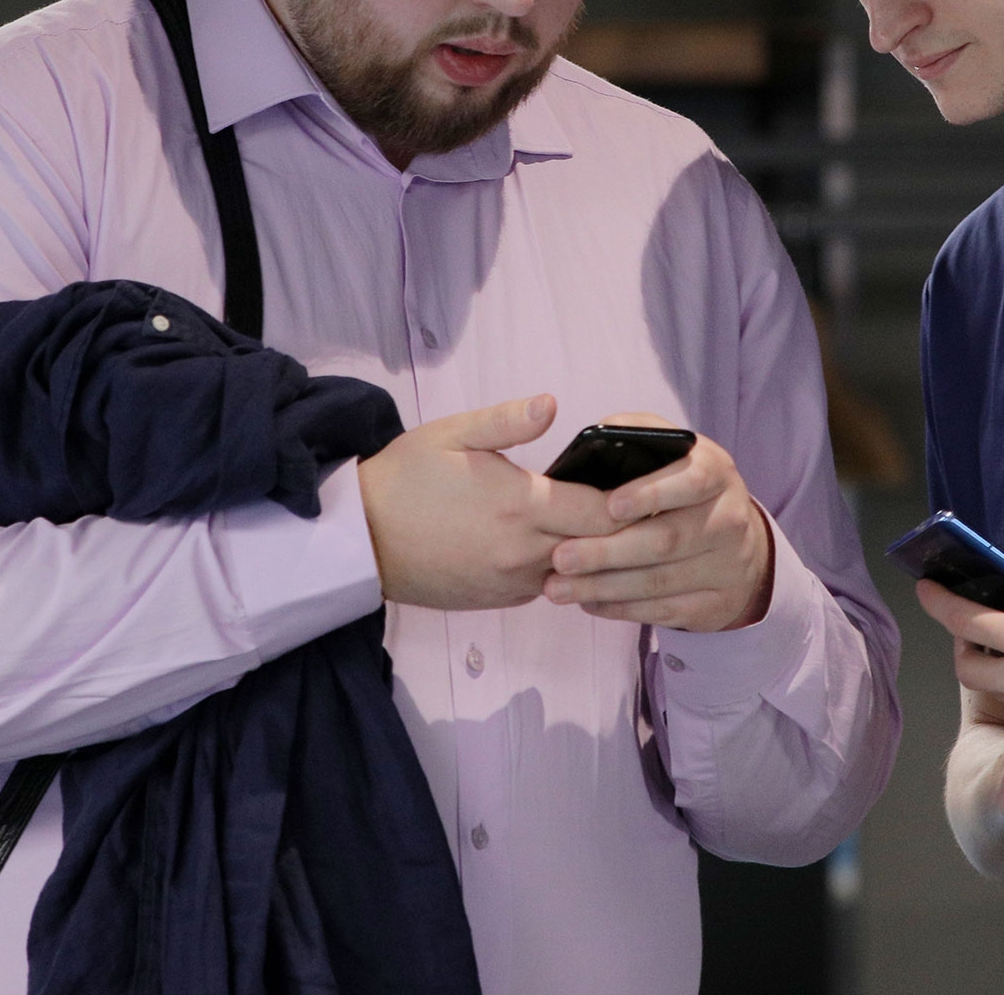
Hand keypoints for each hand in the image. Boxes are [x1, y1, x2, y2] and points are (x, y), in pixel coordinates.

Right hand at [358, 395, 619, 609]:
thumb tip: (552, 404)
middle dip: (622, 528)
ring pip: (576, 571)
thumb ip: (508, 421)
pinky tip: (560, 543)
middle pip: (600, 547)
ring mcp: (511, 582)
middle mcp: (523, 553)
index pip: (605, 513)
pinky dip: (560, 568)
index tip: (644, 483)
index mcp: (521, 506)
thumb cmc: (405, 478)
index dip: (631, 500)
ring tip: (605, 524)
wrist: (359, 539)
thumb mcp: (452, 434)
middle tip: (639, 504)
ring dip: (592, 551)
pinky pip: (546, 585)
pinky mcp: (497, 599)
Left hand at [542, 413, 775, 631]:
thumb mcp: (671, 453)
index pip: (691, 481)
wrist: (736, 543)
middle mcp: (729, 519)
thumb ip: (638, 435)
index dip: (651, 493)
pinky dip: (621, 609)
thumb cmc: (681, 488)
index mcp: (716, 472)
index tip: (610, 506)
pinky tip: (588, 602)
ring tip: (558, 587)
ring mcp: (728, 566)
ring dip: (604, 586)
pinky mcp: (718, 603)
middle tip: (561, 557)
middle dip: (609, 551)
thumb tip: (597, 433)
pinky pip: (664, 611)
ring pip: (660, 581)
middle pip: (668, 539)